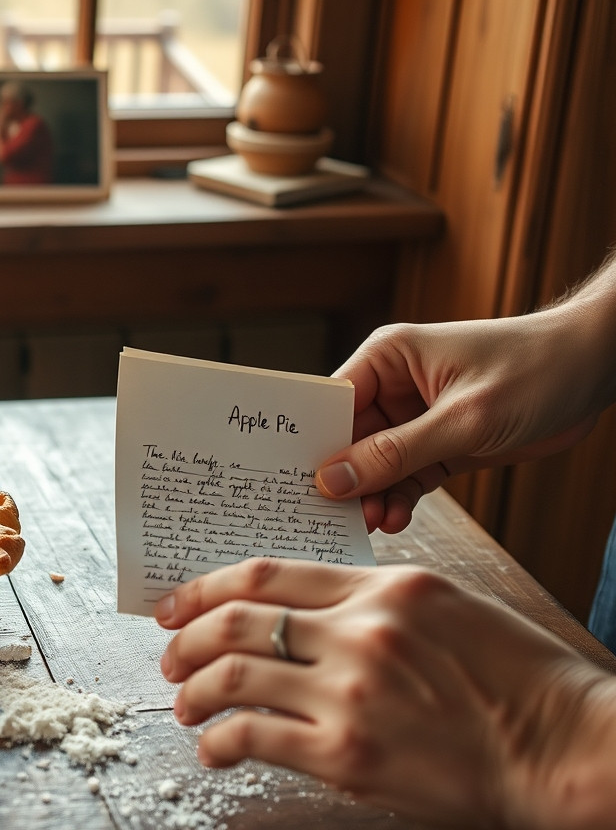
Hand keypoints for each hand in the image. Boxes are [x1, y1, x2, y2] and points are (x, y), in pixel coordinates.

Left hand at [156, 558, 615, 827]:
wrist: (563, 748)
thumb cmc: (515, 681)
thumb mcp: (445, 607)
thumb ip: (370, 599)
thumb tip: (296, 609)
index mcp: (383, 588)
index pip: (267, 574)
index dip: (206, 588)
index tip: (177, 605)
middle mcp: (360, 632)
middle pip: (237, 622)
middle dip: (187, 639)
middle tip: (170, 657)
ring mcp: (350, 694)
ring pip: (233, 677)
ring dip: (194, 691)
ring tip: (186, 703)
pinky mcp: (346, 755)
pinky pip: (254, 738)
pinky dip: (220, 742)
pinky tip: (215, 748)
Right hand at [316, 312, 608, 532]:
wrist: (596, 370)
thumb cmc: (534, 371)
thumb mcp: (463, 419)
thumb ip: (396, 453)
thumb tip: (332, 479)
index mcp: (387, 358)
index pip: (332, 403)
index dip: (313, 443)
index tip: (296, 484)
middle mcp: (393, 386)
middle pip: (347, 439)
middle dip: (343, 479)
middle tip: (334, 517)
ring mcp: (414, 417)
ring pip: (374, 464)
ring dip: (371, 495)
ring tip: (373, 523)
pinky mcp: (439, 444)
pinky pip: (404, 476)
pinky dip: (398, 499)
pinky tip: (395, 519)